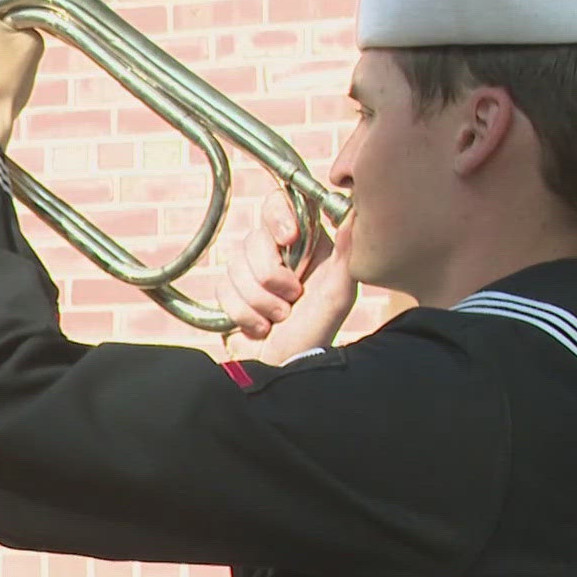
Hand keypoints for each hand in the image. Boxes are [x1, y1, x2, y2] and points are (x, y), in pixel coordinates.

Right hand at [215, 192, 357, 365]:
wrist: (283, 373)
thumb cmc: (314, 337)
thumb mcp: (337, 299)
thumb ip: (346, 257)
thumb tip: (352, 215)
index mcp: (307, 245)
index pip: (280, 203)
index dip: (278, 217)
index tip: (288, 239)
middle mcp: (279, 253)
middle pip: (254, 239)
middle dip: (271, 278)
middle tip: (292, 299)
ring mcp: (253, 272)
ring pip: (235, 265)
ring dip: (259, 301)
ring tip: (278, 318)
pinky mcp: (232, 292)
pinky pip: (223, 289)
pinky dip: (243, 314)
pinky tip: (261, 326)